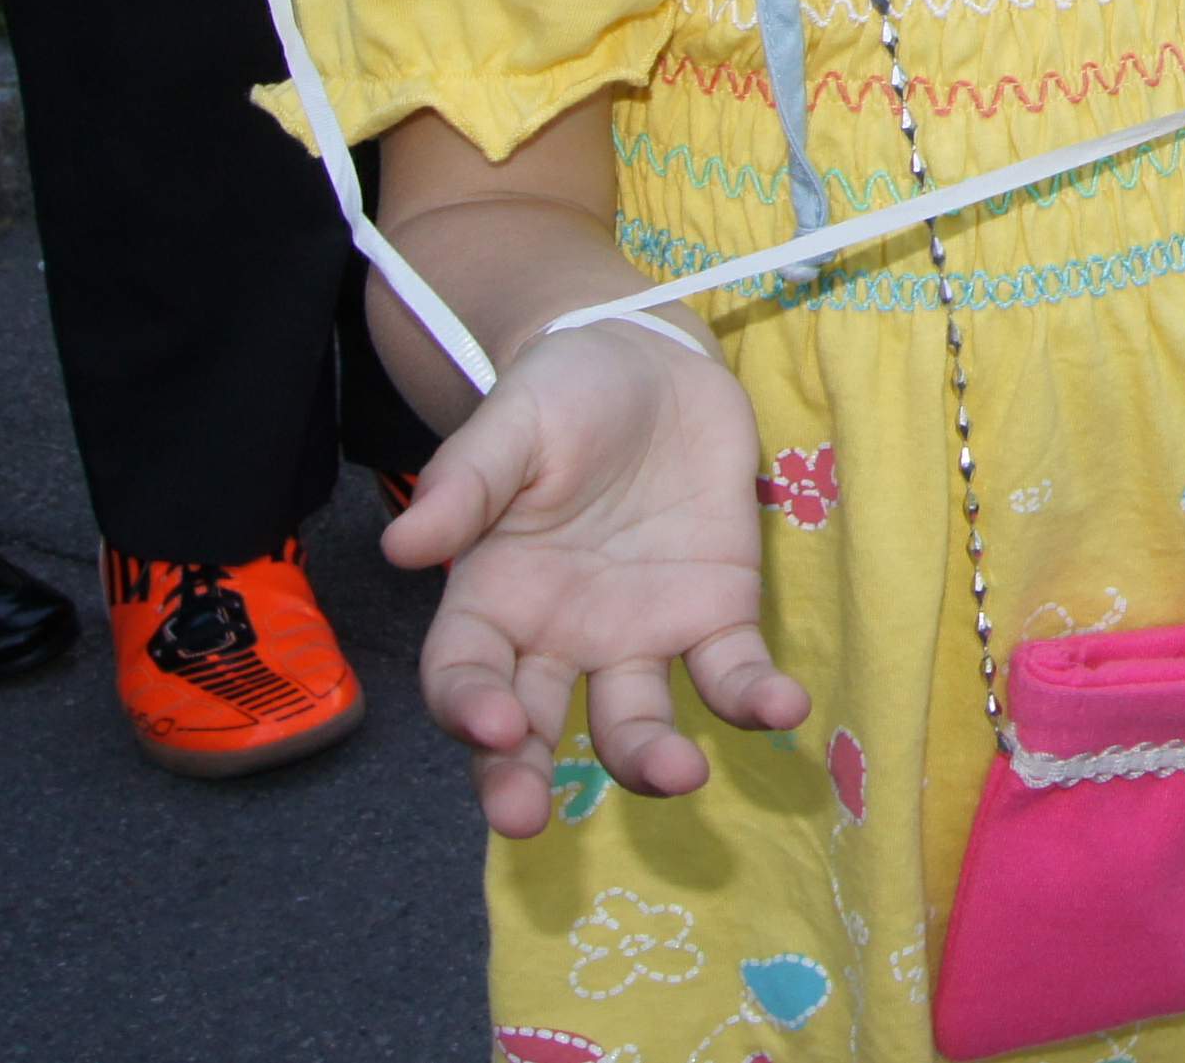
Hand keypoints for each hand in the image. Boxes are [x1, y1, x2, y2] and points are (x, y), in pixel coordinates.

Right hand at [382, 318, 807, 837]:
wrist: (654, 364)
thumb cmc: (564, 396)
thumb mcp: (512, 424)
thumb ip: (466, 484)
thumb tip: (402, 547)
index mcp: (492, 599)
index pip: (464, 676)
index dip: (469, 711)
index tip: (494, 729)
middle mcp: (559, 636)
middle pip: (533, 728)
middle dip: (523, 778)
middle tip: (528, 820)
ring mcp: (639, 633)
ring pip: (635, 720)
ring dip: (651, 758)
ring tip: (679, 774)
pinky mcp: (716, 612)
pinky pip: (732, 672)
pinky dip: (754, 699)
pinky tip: (782, 710)